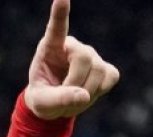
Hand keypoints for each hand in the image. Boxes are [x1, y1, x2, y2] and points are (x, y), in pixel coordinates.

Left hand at [24, 0, 119, 119]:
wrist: (55, 106)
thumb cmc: (44, 99)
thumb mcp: (42, 103)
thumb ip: (58, 99)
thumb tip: (84, 96)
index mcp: (50, 48)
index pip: (56, 27)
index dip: (60, 13)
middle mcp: (72, 46)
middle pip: (84, 57)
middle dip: (75, 82)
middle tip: (65, 97)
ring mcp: (91, 55)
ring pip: (98, 70)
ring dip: (86, 92)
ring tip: (74, 98)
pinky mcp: (106, 68)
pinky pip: (110, 78)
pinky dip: (100, 91)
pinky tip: (88, 92)